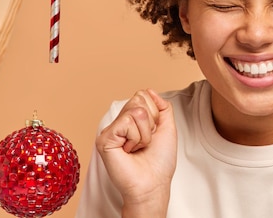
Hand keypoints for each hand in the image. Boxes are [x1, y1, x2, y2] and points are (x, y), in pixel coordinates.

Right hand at [96, 89, 176, 215]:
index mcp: (132, 119)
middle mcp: (119, 122)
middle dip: (151, 121)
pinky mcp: (105, 138)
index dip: (155, 114)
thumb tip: (149, 90)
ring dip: (145, 132)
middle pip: (138, 99)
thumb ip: (162, 106)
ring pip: (136, 110)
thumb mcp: (167, 127)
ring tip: (138, 147)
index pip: (142, 95)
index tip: (153, 133)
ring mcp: (111, 130)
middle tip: (145, 141)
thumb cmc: (160, 161)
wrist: (153, 183)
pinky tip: (129, 150)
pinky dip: (135, 137)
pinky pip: (127, 122)